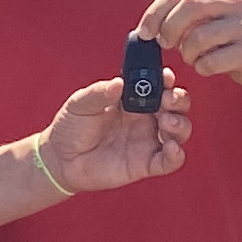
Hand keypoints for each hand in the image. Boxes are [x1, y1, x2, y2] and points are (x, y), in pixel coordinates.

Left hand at [35, 76, 191, 195]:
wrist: (60, 159)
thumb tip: (119, 83)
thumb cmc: (71, 127)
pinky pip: (169, 161)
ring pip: (179, 131)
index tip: (166, 77)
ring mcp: (147, 141)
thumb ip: (99, 92)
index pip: (159, 86)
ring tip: (166, 122)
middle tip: (168, 100)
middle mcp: (145, 118)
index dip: (167, 80)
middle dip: (179, 100)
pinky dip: (176, 155)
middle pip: (177, 106)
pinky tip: (171, 147)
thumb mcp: (80, 103)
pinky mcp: (145, 164)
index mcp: (133, 99)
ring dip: (180, 124)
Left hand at [144, 0, 241, 94]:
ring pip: (199, 36)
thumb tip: (146, 28)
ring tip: (192, 57)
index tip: (144, 32)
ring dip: (186, 53)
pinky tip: (206, 66)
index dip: (155, 12)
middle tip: (164, 44)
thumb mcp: (208, 17)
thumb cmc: (228, 38)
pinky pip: (212, 61)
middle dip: (169, 28)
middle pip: (190, 6)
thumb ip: (181, 14)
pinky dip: (202, 67)